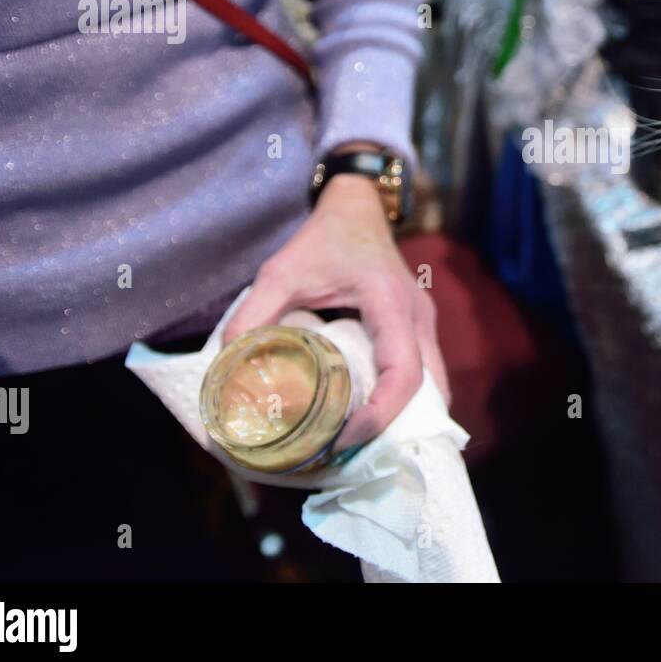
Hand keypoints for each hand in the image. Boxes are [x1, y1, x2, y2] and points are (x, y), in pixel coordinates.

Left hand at [223, 173, 448, 447]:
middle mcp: (417, 316)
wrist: (356, 208)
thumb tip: (228, 369)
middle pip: (428, 388)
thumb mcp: (280, 271)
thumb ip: (252, 316)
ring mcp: (424, 323)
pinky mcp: (418, 328)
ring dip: (407, 418)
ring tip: (363, 443)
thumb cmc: (322, 238)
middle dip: (397, 428)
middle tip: (352, 453)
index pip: (402, 372)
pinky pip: (425, 374)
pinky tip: (376, 418)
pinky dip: (407, 402)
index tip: (345, 438)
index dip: (381, 414)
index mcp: (389, 302)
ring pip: (433, 384)